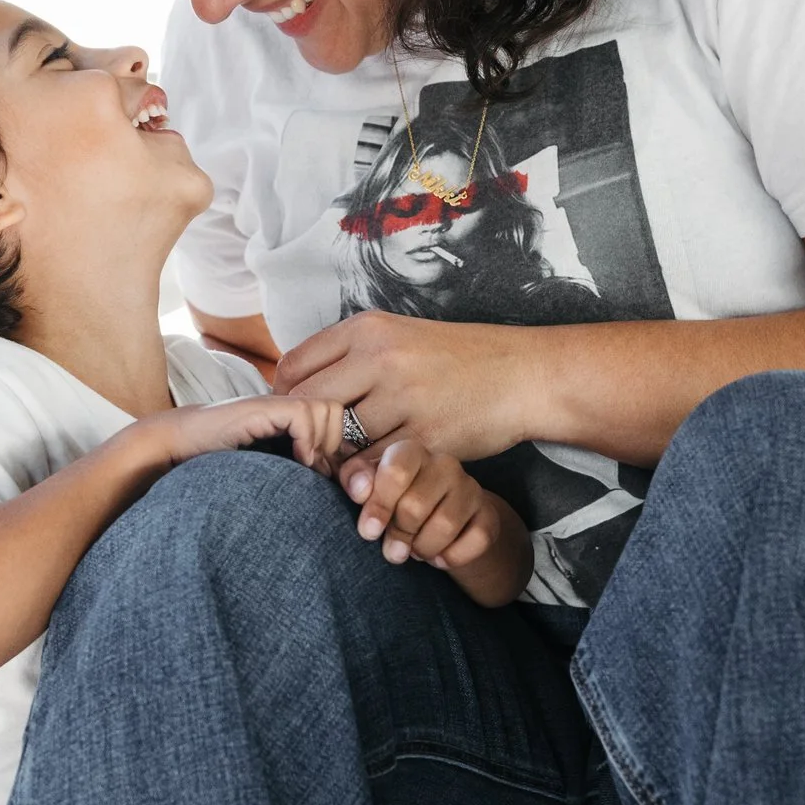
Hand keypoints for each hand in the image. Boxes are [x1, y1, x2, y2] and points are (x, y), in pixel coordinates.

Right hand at [139, 392, 346, 474]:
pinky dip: (306, 440)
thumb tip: (340, 487)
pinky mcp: (263, 406)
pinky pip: (304, 415)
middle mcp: (290, 406)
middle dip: (336, 446)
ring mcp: (277, 403)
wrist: (181, 446)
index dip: (340, 452)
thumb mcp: (273, 471)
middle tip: (316, 469)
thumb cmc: (223, 465)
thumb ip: (303, 471)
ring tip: (303, 464)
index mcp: (295, 419)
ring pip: (330, 410)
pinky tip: (292, 458)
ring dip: (322, 442)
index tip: (326, 477)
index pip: (341, 424)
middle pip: (340, 413)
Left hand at [275, 311, 532, 463]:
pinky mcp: (426, 437)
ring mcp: (404, 398)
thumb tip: (295, 388)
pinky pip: (375, 465)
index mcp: (368, 329)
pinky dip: (364, 475)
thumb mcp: (398, 337)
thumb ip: (349, 357)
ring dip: (330, 459)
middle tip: (302, 451)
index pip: (294, 367)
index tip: (289, 418)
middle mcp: (381, 358)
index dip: (282, 399)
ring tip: (333, 465)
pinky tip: (367, 475)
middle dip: (299, 433)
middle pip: (307, 405)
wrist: (521, 374)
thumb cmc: (455, 359)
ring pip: (338, 440)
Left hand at [344, 440, 525, 607]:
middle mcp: (444, 465)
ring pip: (444, 526)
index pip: (396, 471)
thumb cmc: (399, 502)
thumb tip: (358, 489)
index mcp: (411, 452)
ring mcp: (470, 489)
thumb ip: (357, 482)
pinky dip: (452, 557)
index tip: (368, 532)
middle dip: (398, 534)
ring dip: (423, 548)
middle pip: (415, 506)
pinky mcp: (489, 516)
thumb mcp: (372, 490)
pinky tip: (439, 558)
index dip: (379, 505)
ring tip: (415, 550)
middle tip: (392, 547)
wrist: (446, 521)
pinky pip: (475, 541)